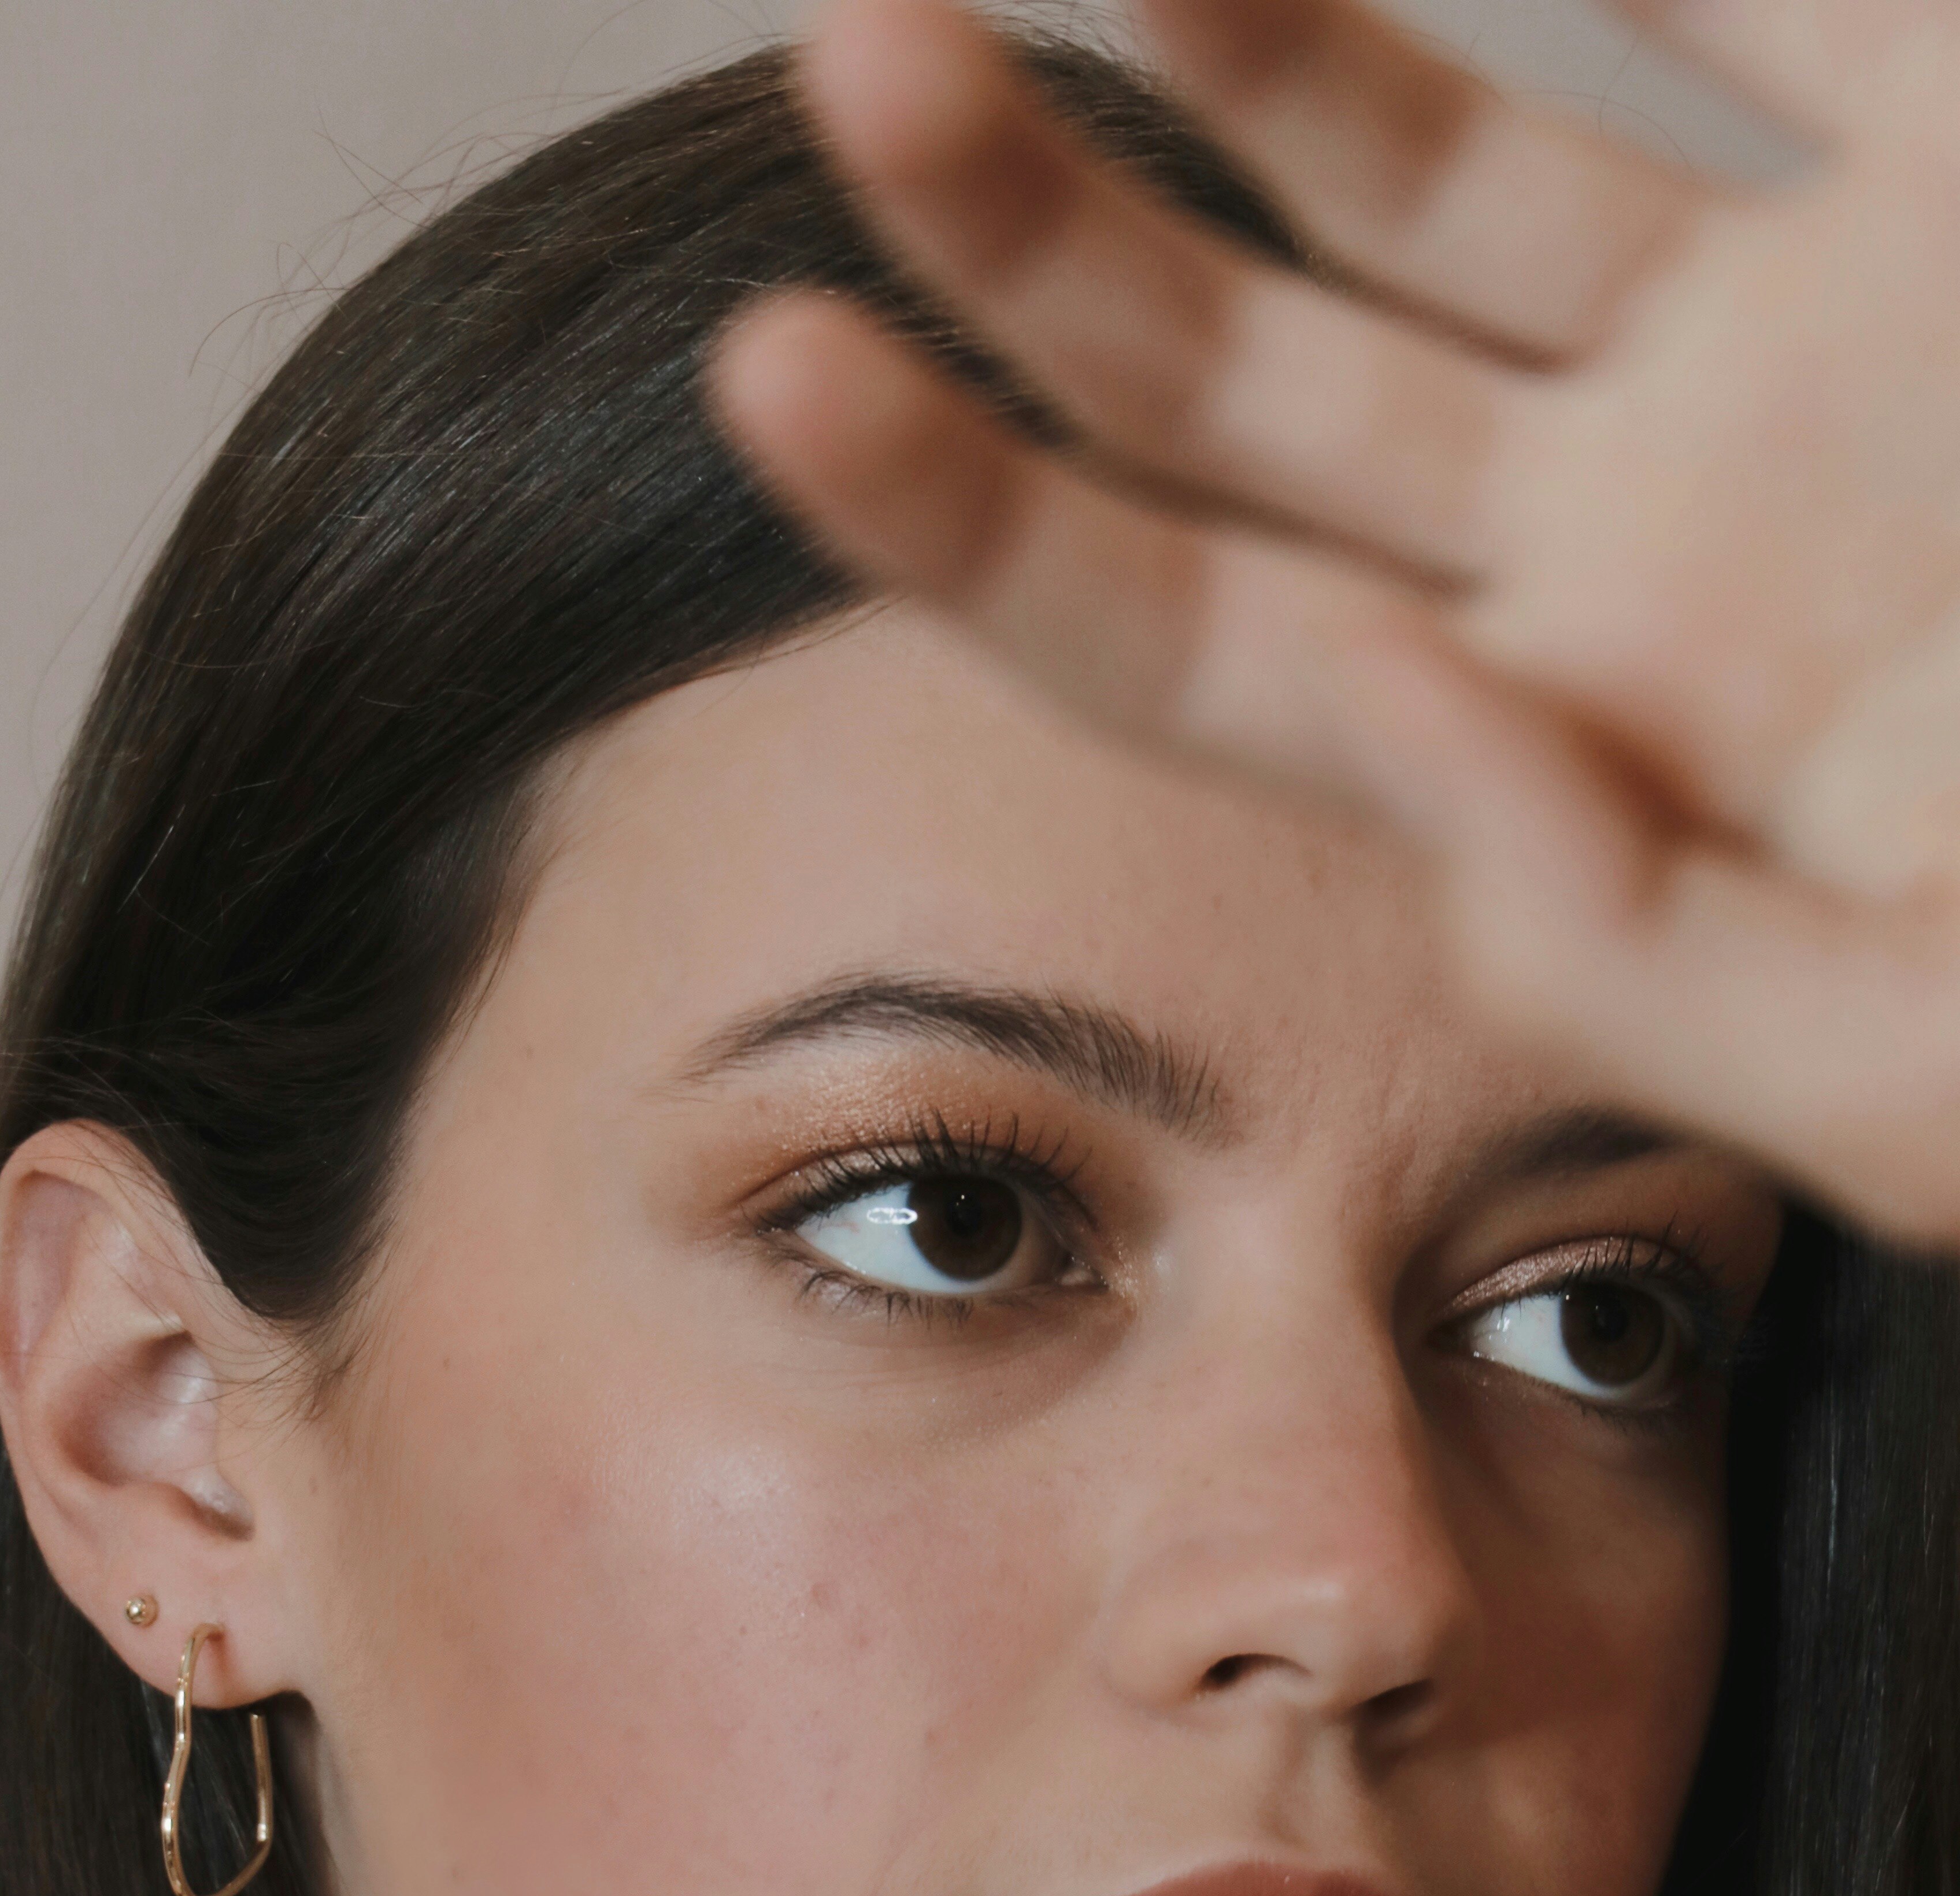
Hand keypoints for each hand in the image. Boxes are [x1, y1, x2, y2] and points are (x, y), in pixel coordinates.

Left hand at [712, 0, 1959, 1241]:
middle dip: (1040, 224)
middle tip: (854, 66)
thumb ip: (1615, 936)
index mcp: (1590, 766)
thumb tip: (1365, 701)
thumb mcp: (1924, 1076)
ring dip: (1239, 14)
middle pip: (1247, 370)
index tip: (765, 374)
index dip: (976, 516)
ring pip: (1440, 138)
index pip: (1199, 637)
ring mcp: (1799, 331)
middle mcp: (1638, 542)